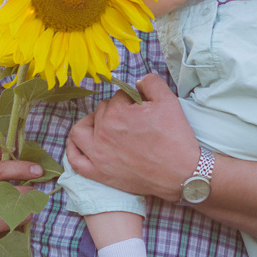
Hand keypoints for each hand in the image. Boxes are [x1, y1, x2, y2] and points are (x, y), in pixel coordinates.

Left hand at [66, 74, 197, 202]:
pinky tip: (81, 144)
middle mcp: (102, 132)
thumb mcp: (168, 100)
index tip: (142, 109)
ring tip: (101, 125)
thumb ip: (150, 82)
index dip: (132, 101)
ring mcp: (98, 155)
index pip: (119, 97)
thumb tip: (137, 82)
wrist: (182, 173)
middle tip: (132, 120)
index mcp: (116, 113)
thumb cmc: (175, 138)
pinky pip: (75, 160)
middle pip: (101, 111)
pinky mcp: (99, 173)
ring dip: (89, 124)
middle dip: (115, 111)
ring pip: (80, 131)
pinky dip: (74, 150)